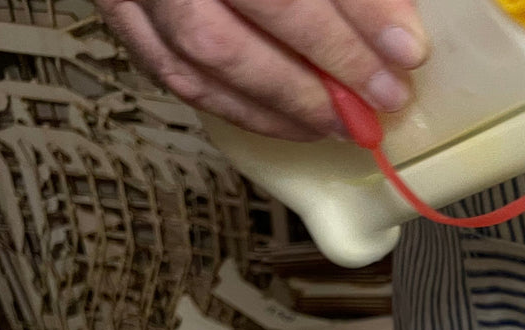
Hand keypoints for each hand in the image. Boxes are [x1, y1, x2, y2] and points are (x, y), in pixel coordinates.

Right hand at [96, 0, 429, 140]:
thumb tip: (396, 27)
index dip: (354, 18)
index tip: (405, 49)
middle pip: (243, 25)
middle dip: (323, 72)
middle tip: (382, 97)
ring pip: (202, 59)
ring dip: (282, 104)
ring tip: (344, 122)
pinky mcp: (119, 12)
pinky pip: (174, 75)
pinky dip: (240, 107)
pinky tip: (291, 120)